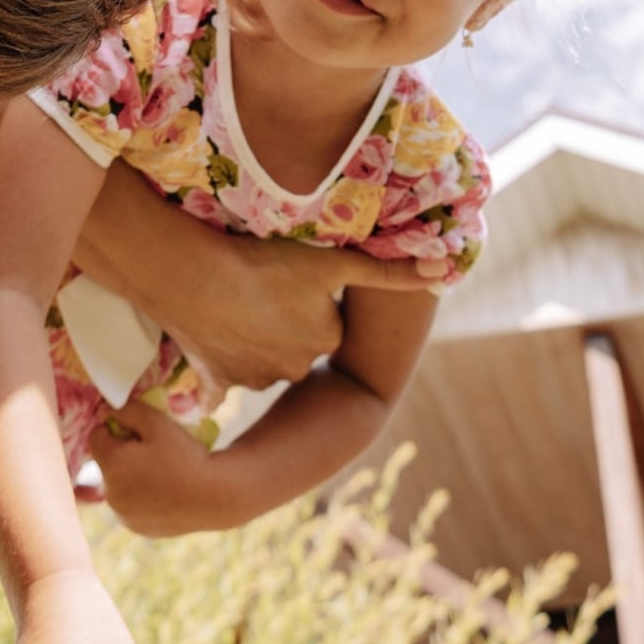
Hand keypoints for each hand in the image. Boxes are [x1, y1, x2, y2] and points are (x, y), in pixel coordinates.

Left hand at [87, 399, 221, 538]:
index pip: (96, 436)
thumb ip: (126, 410)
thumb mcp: (156, 421)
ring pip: (117, 484)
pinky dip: (139, 496)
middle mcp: (111, 494)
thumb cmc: (184, 454)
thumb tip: (105, 412)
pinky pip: (129, 505)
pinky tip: (163, 491)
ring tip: (160, 471)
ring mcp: (123, 515)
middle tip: (153, 450)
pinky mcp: (136, 527)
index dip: (115, 428)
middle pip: (106, 462)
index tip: (138, 431)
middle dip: (122, 452)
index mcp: (112, 465)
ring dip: (129, 475)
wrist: (213, 496)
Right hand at [164, 234, 446, 393]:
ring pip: (260, 356)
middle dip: (281, 320)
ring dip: (251, 337)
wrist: (196, 280)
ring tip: (233, 300)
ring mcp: (256, 378)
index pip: (323, 317)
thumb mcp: (333, 261)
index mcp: (325, 338)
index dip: (305, 295)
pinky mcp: (220, 382)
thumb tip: (446, 271)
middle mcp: (296, 366)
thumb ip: (390, 272)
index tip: (287, 276)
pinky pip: (225, 374)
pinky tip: (211, 331)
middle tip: (258, 285)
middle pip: (293, 340)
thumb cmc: (266, 263)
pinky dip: (221, 358)